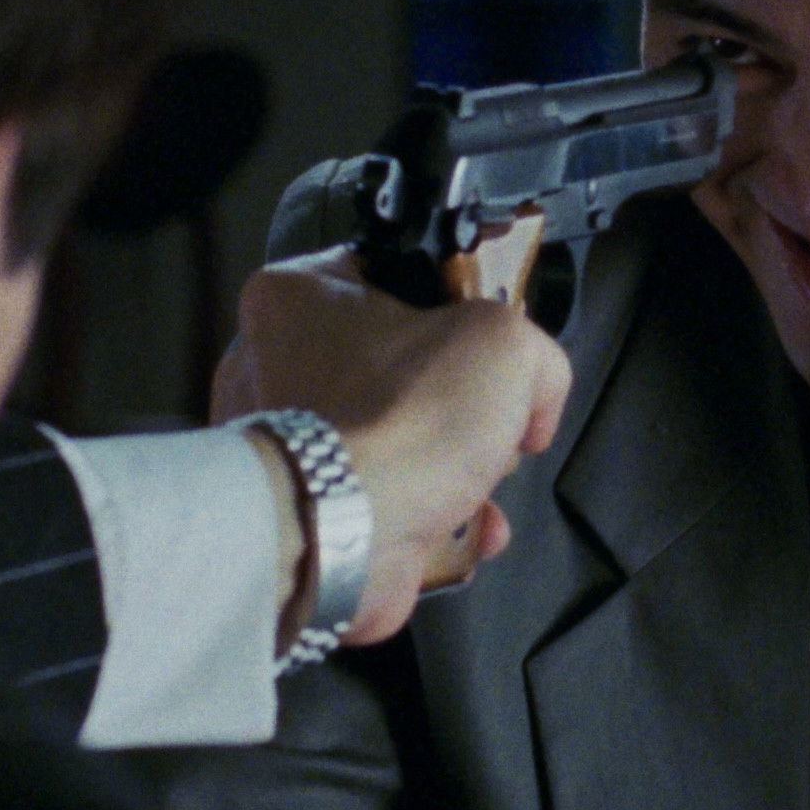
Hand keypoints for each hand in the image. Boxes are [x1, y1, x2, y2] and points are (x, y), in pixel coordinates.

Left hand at [214, 246, 572, 645]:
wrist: (344, 535)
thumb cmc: (405, 417)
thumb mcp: (507, 346)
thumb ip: (537, 354)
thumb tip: (534, 402)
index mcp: (297, 294)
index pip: (391, 274)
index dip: (457, 305)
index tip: (491, 342)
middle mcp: (272, 363)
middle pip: (399, 367)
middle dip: (460, 403)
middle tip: (490, 419)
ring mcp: (283, 443)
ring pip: (394, 438)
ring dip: (454, 466)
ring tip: (483, 482)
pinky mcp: (302, 506)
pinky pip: (378, 496)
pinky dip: (430, 515)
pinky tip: (470, 528)